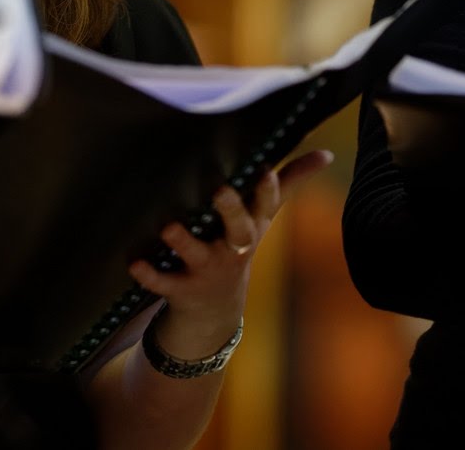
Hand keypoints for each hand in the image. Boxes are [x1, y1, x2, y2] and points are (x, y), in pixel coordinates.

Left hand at [128, 149, 332, 357]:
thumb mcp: (263, 218)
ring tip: (169, 227)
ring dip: (184, 241)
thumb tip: (329, 153)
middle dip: (230, 211)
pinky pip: (164, 283)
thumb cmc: (237, 245)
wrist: (215, 311)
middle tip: (220, 190)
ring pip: (197, 255)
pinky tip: (135, 264)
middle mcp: (233, 248)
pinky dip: (150, 276)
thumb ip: (291, 182)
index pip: (265, 206)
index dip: (267, 190)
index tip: (264, 169)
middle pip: (237, 230)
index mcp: (251, 227)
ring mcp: (207, 270)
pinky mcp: (181, 289)